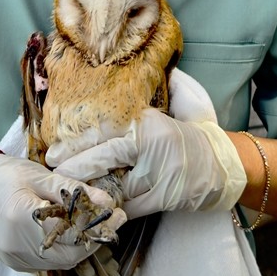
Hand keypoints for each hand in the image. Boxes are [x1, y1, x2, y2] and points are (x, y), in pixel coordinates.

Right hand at [0, 154, 126, 271]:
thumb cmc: (5, 174)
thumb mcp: (39, 175)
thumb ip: (74, 190)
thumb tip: (107, 202)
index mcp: (21, 218)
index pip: (70, 232)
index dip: (96, 225)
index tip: (117, 214)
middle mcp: (16, 245)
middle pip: (68, 253)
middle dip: (93, 237)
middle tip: (112, 220)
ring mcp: (15, 258)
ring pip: (61, 261)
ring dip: (81, 244)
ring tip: (95, 223)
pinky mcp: (16, 262)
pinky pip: (49, 261)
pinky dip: (64, 249)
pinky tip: (72, 231)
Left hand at [47, 109, 246, 219]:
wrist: (223, 163)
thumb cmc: (193, 132)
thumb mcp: (173, 105)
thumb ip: (149, 94)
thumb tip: (126, 69)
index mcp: (148, 121)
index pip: (105, 131)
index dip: (77, 143)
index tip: (54, 151)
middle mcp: (151, 146)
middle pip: (105, 157)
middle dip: (75, 166)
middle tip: (53, 172)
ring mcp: (157, 174)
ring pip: (114, 185)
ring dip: (89, 190)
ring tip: (67, 191)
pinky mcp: (163, 197)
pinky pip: (129, 206)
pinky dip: (111, 206)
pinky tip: (94, 206)